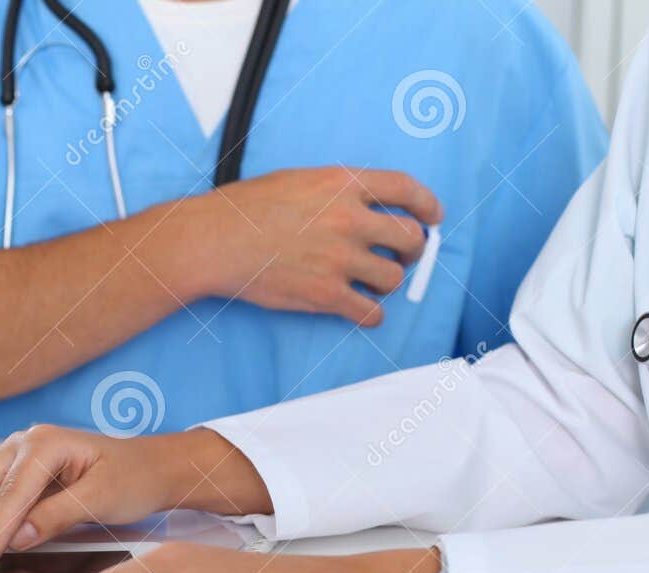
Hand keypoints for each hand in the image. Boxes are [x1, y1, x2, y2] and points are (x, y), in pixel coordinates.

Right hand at [0, 426, 267, 572]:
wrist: (149, 468)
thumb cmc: (133, 479)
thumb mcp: (101, 501)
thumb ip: (55, 517)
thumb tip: (15, 539)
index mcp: (43, 443)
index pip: (5, 495)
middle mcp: (21, 443)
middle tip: (17, 544)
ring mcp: (13, 453)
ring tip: (17, 532)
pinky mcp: (12, 468)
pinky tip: (13, 524)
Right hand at [179, 167, 443, 327]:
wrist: (215, 242)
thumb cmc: (246, 209)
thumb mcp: (299, 180)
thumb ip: (338, 190)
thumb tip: (367, 206)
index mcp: (344, 183)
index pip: (407, 190)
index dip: (428, 205)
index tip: (434, 217)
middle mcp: (349, 219)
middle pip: (410, 237)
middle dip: (414, 249)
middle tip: (403, 256)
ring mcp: (339, 259)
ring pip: (393, 277)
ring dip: (388, 282)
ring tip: (372, 283)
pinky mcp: (325, 294)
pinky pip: (370, 312)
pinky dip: (372, 315)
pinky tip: (363, 311)